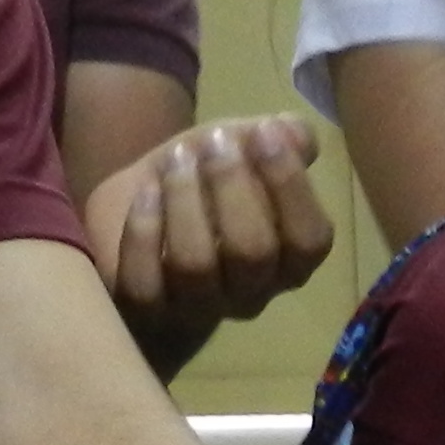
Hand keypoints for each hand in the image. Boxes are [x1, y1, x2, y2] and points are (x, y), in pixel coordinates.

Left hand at [87, 116, 337, 358]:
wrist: (136, 210)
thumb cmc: (204, 181)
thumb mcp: (244, 147)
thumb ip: (280, 138)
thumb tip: (297, 135)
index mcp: (288, 260)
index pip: (309, 240)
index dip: (290, 185)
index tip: (265, 132)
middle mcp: (250, 293)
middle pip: (253, 252)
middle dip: (232, 184)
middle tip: (214, 139)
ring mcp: (197, 308)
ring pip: (195, 265)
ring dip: (185, 199)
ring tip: (176, 158)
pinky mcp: (147, 312)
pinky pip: (145, 282)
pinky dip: (144, 231)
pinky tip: (145, 192)